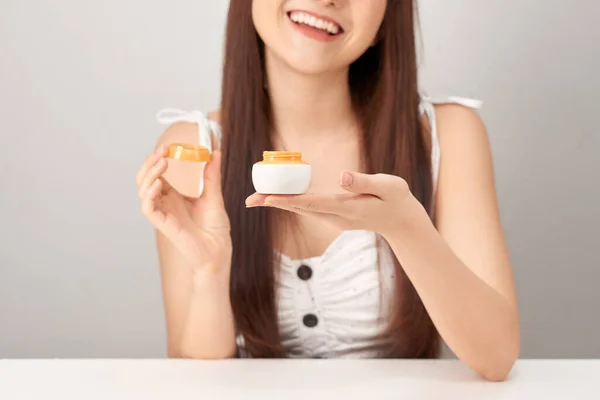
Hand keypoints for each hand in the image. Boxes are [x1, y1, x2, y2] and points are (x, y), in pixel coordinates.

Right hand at [136, 145, 231, 270]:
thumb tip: (215, 152)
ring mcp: (163, 214)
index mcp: (174, 196)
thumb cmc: (215, 228)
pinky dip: (149, 194)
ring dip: (149, 175)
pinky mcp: (163, 225)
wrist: (219, 251)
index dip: (158, 159)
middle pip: (145, 180)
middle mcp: (165, 204)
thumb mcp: (214, 195)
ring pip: (142, 191)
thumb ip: (211, 175)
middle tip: (162, 151)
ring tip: (162, 163)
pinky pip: (148, 208)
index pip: (157, 174)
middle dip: (149, 163)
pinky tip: (159, 183)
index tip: (167, 147)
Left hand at [246, 171, 425, 238]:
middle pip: (299, 208)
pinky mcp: (333, 215)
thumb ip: (364, 181)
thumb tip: (342, 176)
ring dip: (278, 203)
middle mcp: (335, 216)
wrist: (401, 221)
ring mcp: (333, 218)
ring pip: (301, 210)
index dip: (289, 199)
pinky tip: (277, 197)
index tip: (268, 198)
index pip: (313, 203)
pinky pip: (307, 208)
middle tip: (248, 200)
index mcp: (346, 207)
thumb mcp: (387, 186)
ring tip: (255, 198)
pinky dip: (290, 202)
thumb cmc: (396, 200)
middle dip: (274, 203)